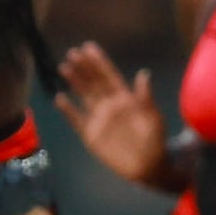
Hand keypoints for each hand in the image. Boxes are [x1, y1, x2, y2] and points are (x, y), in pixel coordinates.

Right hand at [54, 42, 172, 186]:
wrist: (148, 167)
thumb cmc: (155, 141)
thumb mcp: (153, 118)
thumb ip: (145, 98)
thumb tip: (143, 74)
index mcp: (126, 99)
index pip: (109, 76)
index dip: (99, 62)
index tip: (89, 47)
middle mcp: (110, 106)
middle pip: (94, 83)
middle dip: (84, 68)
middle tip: (72, 53)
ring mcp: (100, 120)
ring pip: (84, 96)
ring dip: (75, 82)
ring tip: (64, 67)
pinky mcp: (92, 135)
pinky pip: (77, 120)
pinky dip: (68, 110)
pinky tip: (60, 98)